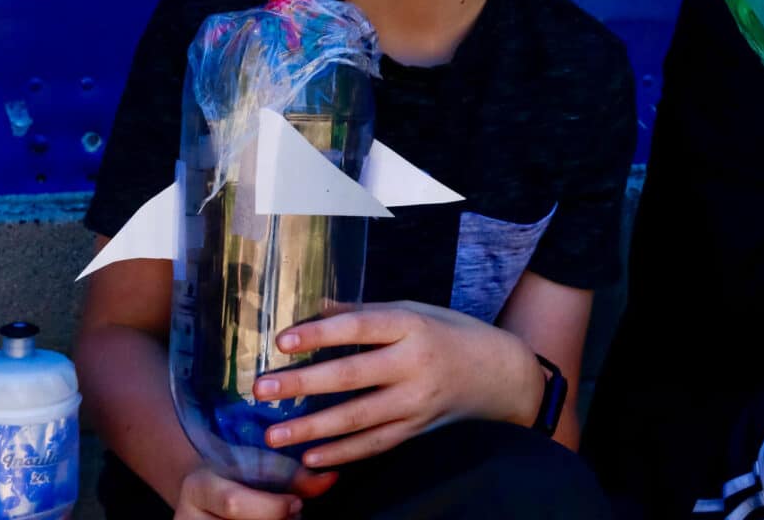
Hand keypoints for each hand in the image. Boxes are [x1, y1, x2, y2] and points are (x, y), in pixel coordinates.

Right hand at [173, 465, 334, 519]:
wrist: (206, 490)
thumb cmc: (240, 473)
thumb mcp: (262, 465)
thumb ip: (296, 475)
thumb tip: (331, 478)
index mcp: (198, 486)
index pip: (234, 504)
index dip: (272, 508)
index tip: (296, 503)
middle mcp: (186, 517)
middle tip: (292, 514)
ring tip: (281, 518)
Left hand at [254, 301, 543, 467]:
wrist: (501, 374)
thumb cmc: (452, 334)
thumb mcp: (416, 311)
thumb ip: (365, 312)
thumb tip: (314, 306)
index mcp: (412, 325)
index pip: (360, 327)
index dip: (320, 333)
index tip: (283, 341)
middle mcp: (415, 363)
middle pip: (352, 375)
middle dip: (303, 383)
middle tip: (262, 389)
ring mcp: (417, 400)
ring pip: (358, 418)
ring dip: (312, 428)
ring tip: (273, 434)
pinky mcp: (418, 428)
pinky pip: (375, 444)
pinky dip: (342, 454)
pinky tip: (310, 457)